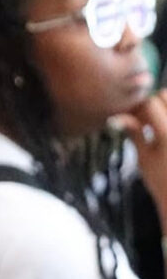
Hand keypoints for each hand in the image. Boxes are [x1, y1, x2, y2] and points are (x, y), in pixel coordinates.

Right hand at [114, 90, 166, 220]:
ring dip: (161, 107)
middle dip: (151, 102)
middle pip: (164, 96)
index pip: (148, 102)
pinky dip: (165, 116)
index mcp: (166, 134)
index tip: (127, 115)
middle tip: (142, 119)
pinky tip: (160, 129)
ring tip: (154, 124)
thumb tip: (116, 117)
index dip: (135, 105)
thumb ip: (134, 133)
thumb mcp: (144, 159)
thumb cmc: (161, 183)